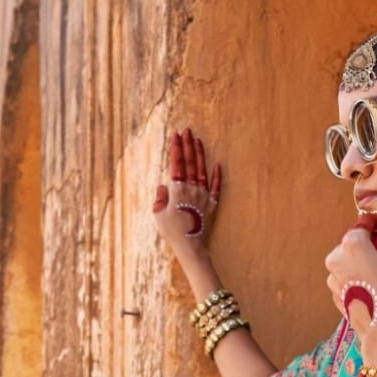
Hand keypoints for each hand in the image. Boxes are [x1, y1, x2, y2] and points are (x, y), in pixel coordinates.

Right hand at [152, 128, 220, 261]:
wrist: (191, 246)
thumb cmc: (172, 232)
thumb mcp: (158, 215)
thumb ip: (160, 198)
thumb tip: (164, 186)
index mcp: (177, 190)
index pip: (177, 164)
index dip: (176, 148)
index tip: (175, 135)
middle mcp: (192, 189)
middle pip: (190, 163)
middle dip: (188, 145)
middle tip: (187, 130)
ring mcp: (203, 196)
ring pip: (202, 171)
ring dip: (200, 155)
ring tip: (198, 140)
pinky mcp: (212, 205)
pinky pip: (216, 188)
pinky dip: (217, 176)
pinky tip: (218, 165)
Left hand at [325, 210, 376, 367]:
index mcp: (352, 243)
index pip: (365, 221)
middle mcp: (335, 256)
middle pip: (355, 239)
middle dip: (371, 240)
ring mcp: (331, 275)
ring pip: (349, 257)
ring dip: (363, 257)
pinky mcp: (333, 291)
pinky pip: (345, 274)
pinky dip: (357, 273)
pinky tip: (372, 284)